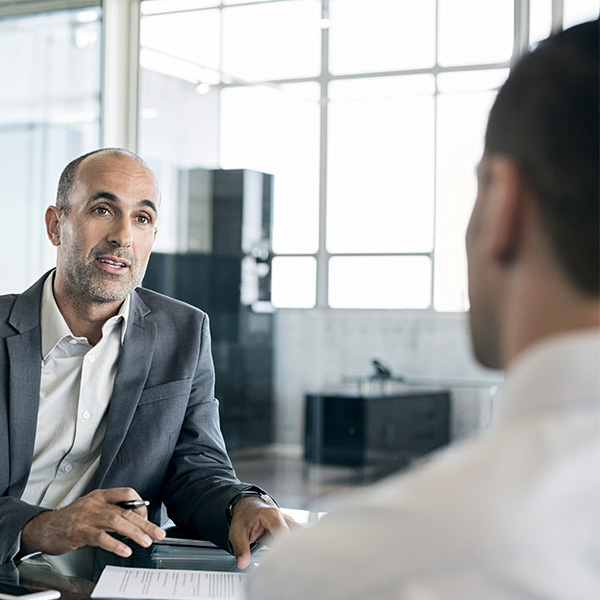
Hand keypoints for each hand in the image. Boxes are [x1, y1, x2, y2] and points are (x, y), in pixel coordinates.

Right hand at [20, 488, 165, 557]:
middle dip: (145, 523)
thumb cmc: (71, 519)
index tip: (147, 518)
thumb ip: (112, 511)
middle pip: (126, 511)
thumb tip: (135, 520)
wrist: (44, 527)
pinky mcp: (79, 532)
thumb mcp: (93, 508)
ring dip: (135, 533)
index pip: (127, 493)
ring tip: (146, 541)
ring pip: (116, 522)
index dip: (140, 505)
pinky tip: (125, 550)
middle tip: (158, 533)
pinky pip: (101, 537)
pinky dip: (115, 544)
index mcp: (101, 495)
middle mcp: (96, 503)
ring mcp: (87, 517)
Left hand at [228, 497, 295, 569]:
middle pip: (295, 534)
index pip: (282, 531)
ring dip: (294, 548)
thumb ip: (240, 548)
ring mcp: (288, 522)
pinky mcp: (290, 528)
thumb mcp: (237, 532)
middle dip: (291, 549)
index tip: (278, 560)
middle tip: (284, 564)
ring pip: (299, 536)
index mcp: (271, 515)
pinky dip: (293, 547)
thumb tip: (243, 563)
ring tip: (286, 561)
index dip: (282, 546)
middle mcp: (283, 517)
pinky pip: (297, 538)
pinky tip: (287, 557)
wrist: (248, 507)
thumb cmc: (244, 516)